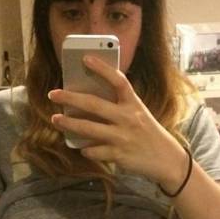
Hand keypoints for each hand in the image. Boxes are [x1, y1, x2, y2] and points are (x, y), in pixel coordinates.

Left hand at [48, 55, 185, 187]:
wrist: (166, 159)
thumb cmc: (148, 134)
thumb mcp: (139, 115)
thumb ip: (119, 107)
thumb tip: (89, 103)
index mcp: (133, 104)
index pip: (118, 81)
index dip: (102, 68)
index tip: (85, 59)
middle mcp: (127, 118)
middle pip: (93, 105)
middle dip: (70, 98)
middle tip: (53, 94)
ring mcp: (122, 137)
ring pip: (88, 129)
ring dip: (69, 124)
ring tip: (55, 119)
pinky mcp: (118, 155)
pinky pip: (94, 151)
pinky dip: (85, 150)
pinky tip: (82, 149)